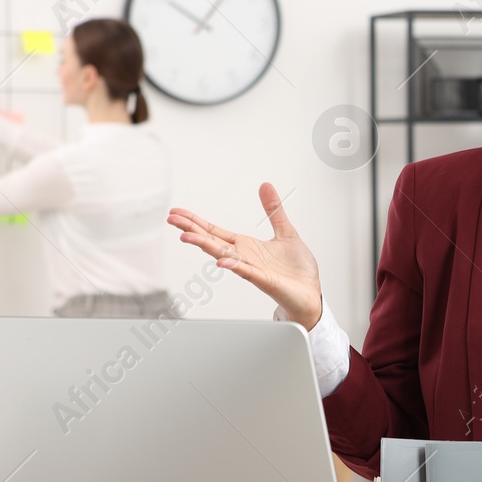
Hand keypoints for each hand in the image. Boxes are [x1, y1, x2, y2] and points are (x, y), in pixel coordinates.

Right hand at [167, 183, 323, 326]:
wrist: (310, 295)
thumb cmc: (297, 270)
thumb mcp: (286, 232)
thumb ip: (274, 210)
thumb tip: (266, 186)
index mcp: (246, 246)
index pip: (215, 231)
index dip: (196, 221)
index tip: (177, 212)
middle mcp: (244, 257)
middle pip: (212, 241)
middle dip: (191, 229)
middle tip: (171, 219)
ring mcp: (252, 269)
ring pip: (223, 256)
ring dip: (205, 246)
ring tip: (186, 236)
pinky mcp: (265, 281)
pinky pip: (246, 272)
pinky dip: (234, 266)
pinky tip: (221, 261)